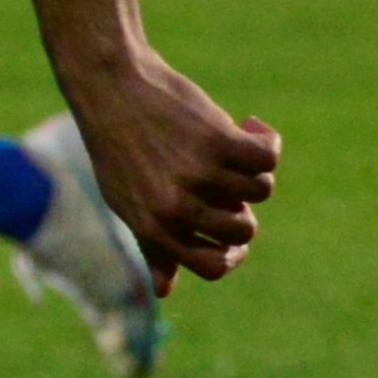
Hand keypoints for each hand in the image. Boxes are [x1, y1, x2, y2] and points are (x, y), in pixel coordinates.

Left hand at [57, 49, 281, 285]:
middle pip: (243, 230)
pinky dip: (266, 139)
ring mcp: (199, 176)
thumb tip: (164, 292)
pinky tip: (251, 125)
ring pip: (260, 189)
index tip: (233, 227)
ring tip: (233, 142)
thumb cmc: (117, 144)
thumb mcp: (126, 200)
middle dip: (244, 207)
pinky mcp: (219, 141)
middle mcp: (177, 209)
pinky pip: (267, 156)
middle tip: (227, 176)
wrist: (110, 85)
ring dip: (254, 167)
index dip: (231, 254)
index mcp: (154, 229)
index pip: (212, 266)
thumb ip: (152, 244)